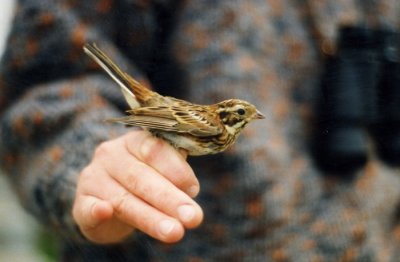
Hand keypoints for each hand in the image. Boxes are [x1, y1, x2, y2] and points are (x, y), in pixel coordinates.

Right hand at [72, 130, 202, 243]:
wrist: (106, 197)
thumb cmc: (142, 181)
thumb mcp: (158, 170)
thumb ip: (174, 172)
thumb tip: (190, 188)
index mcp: (134, 142)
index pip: (154, 149)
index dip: (176, 169)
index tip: (194, 189)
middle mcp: (111, 155)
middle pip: (141, 177)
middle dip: (170, 199)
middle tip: (193, 217)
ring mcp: (93, 178)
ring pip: (123, 199)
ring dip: (150, 217)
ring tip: (174, 232)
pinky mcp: (81, 203)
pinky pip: (87, 207)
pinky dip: (96, 211)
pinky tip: (104, 213)